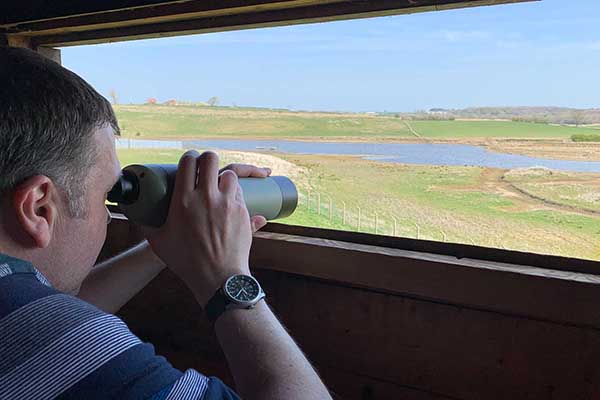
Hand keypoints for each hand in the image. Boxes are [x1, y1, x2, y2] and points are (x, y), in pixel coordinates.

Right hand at [142, 151, 262, 305]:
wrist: (218, 278)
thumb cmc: (186, 262)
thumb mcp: (158, 242)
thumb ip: (145, 224)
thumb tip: (134, 213)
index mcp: (183, 201)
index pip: (188, 162)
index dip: (190, 157)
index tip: (190, 161)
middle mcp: (206, 198)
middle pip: (211, 159)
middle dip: (208, 159)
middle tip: (206, 167)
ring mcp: (226, 203)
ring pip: (229, 174)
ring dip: (223, 177)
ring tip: (218, 185)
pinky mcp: (242, 212)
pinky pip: (240, 192)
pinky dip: (235, 192)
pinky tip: (230, 198)